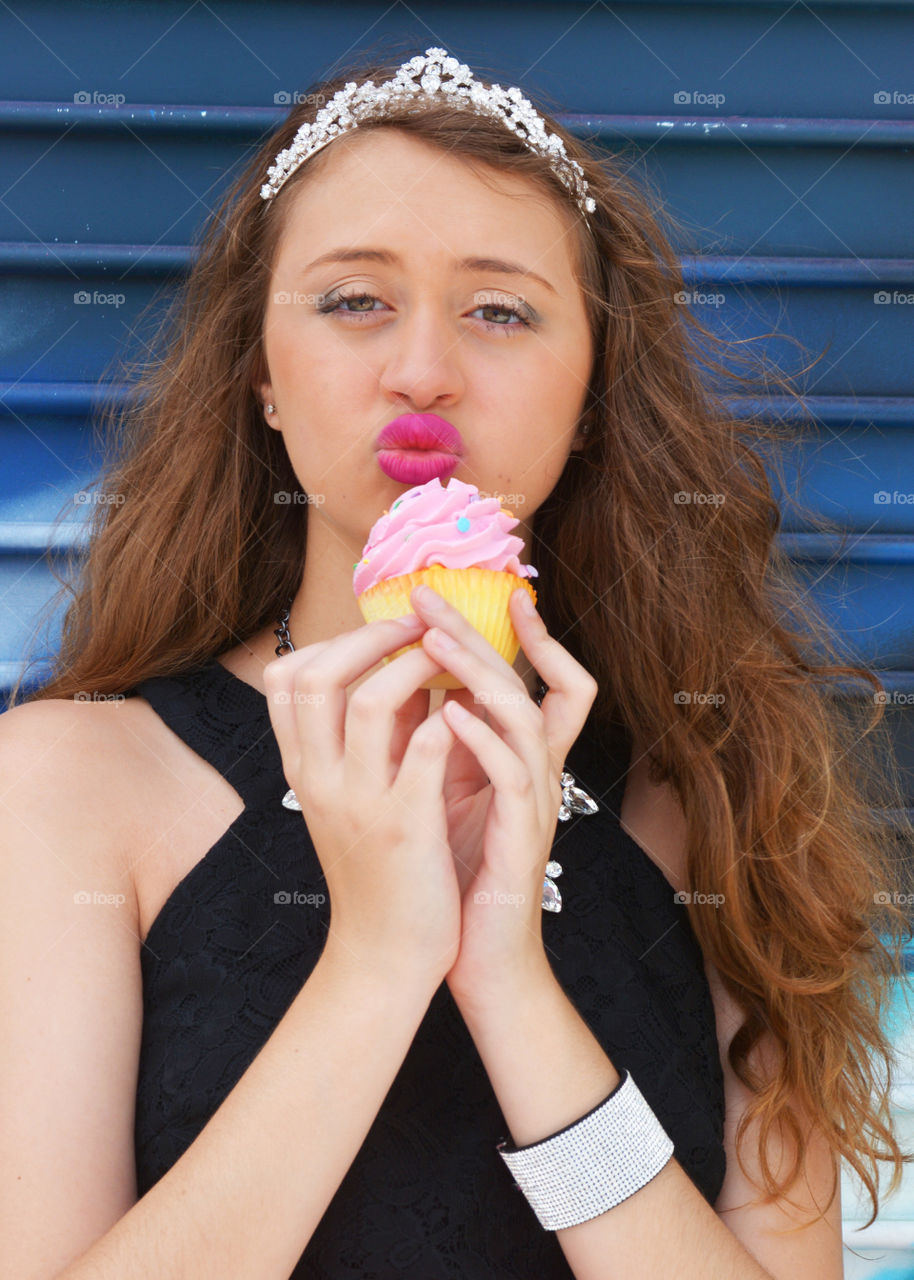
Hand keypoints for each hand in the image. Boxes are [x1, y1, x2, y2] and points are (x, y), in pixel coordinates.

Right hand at [262, 614, 461, 985]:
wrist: (385, 956)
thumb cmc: (376, 867)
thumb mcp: (352, 797)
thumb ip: (369, 736)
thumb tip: (401, 665)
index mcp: (303, 769)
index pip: (285, 678)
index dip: (334, 641)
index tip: (382, 634)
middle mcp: (319, 780)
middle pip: (319, 675)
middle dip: (373, 637)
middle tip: (419, 631)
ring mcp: (359, 803)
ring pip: (370, 701)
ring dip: (414, 668)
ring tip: (447, 665)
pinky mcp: (407, 828)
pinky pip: (425, 752)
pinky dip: (448, 721)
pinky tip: (467, 716)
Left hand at [408, 583, 598, 1010]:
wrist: (475, 961)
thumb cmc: (457, 874)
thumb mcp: (445, 795)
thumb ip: (440, 744)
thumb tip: (405, 688)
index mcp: (518, 761)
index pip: (543, 681)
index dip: (525, 637)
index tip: (478, 597)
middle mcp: (534, 772)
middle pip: (522, 683)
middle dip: (478, 635)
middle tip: (429, 596)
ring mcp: (533, 804)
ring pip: (523, 719)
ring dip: (478, 675)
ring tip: (436, 642)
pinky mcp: (522, 839)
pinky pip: (515, 777)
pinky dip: (483, 741)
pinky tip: (447, 715)